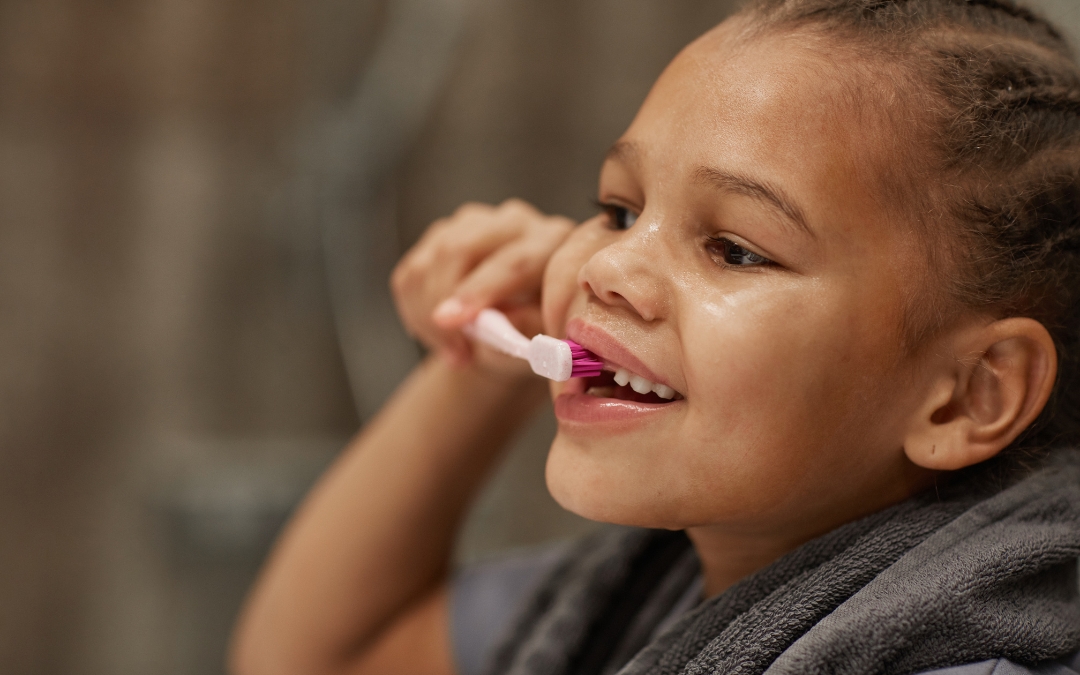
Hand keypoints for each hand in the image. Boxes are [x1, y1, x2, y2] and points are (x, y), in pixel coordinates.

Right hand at [391, 199, 573, 372]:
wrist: (516, 327)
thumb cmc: (537, 330)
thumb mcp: (542, 338)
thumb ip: (526, 328)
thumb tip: (501, 321)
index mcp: (552, 241)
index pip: (513, 260)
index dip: (480, 290)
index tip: (451, 320)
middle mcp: (513, 221)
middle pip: (459, 248)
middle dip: (442, 300)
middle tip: (453, 350)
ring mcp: (474, 223)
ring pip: (429, 262)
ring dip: (428, 316)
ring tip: (455, 352)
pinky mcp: (441, 234)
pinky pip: (410, 275)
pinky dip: (416, 314)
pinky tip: (440, 336)